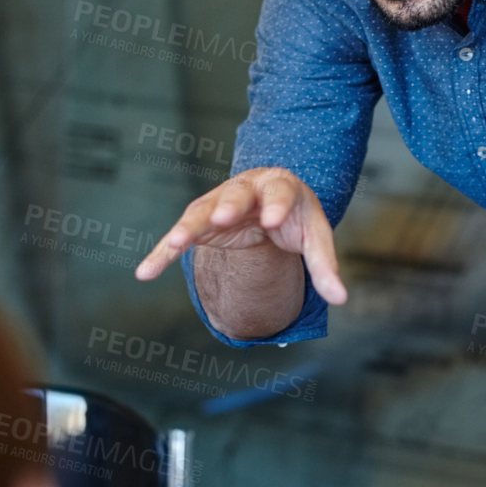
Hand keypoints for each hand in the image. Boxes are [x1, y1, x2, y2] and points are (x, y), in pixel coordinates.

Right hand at [134, 166, 346, 300]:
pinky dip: (162, 253)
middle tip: (223, 217)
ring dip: (187, 228)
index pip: (279, 194)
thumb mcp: (315, 236)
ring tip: (176, 244)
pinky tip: (145, 273)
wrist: (269, 200)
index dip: (275, 205)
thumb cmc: (294, 217)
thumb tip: (340, 299)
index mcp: (279, 187)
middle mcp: (245, 190)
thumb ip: (324, 266)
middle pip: (235, 196)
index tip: (271, 220)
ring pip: (200, 213)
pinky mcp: (199, 222)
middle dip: (228, 206)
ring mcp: (218, 203)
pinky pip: (178, 239)